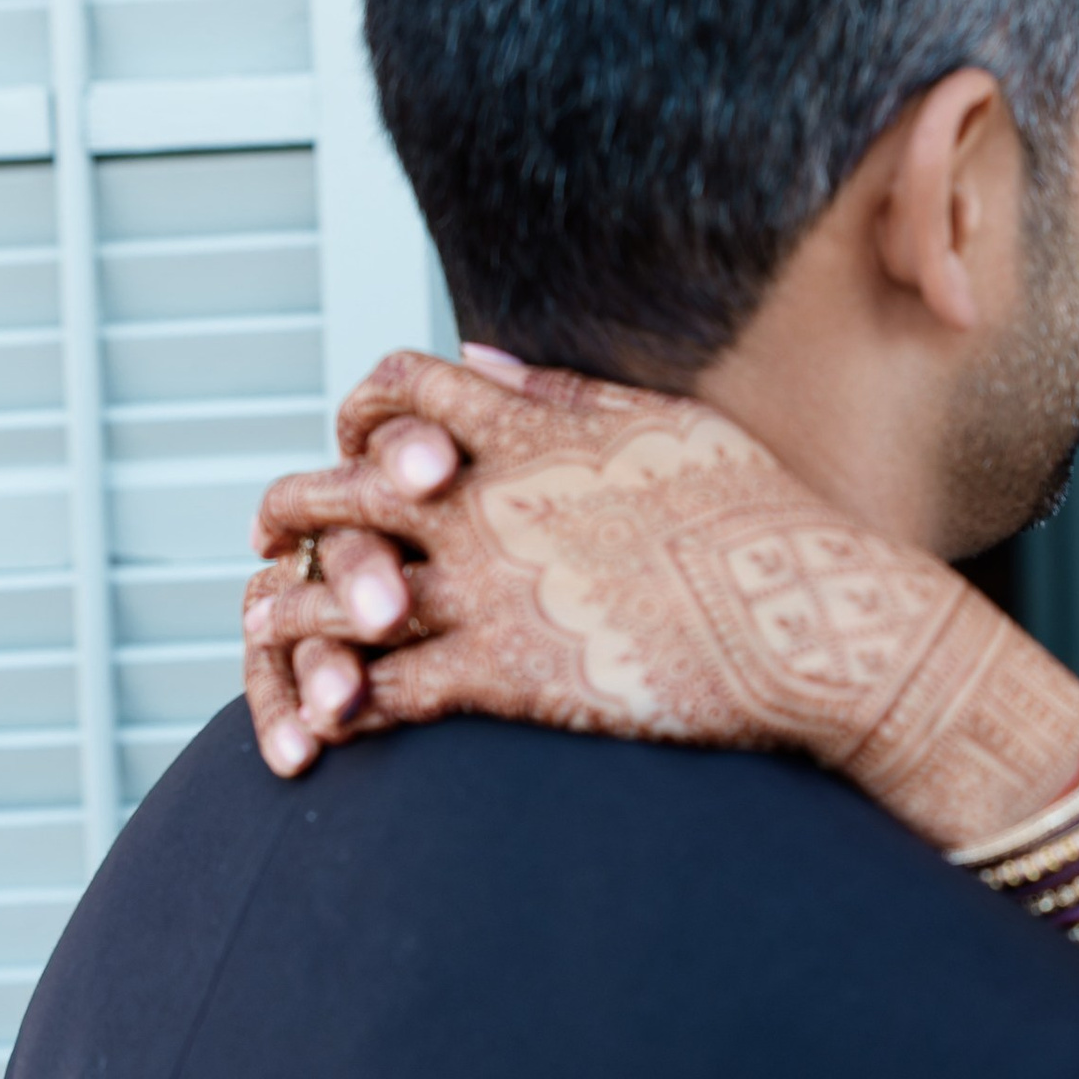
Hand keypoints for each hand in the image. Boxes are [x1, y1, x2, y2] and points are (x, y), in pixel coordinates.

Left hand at [240, 348, 1078, 847]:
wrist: (808, 619)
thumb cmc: (759, 518)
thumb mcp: (664, 424)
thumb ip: (561, 391)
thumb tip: (480, 358)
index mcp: (529, 433)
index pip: (396, 389)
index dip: (358, 413)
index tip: (352, 445)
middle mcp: (491, 504)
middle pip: (337, 492)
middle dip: (291, 514)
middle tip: (273, 542)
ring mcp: (493, 591)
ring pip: (340, 600)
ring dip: (293, 620)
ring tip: (270, 635)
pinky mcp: (508, 675)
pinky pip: (387, 690)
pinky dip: (345, 705)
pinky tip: (333, 720)